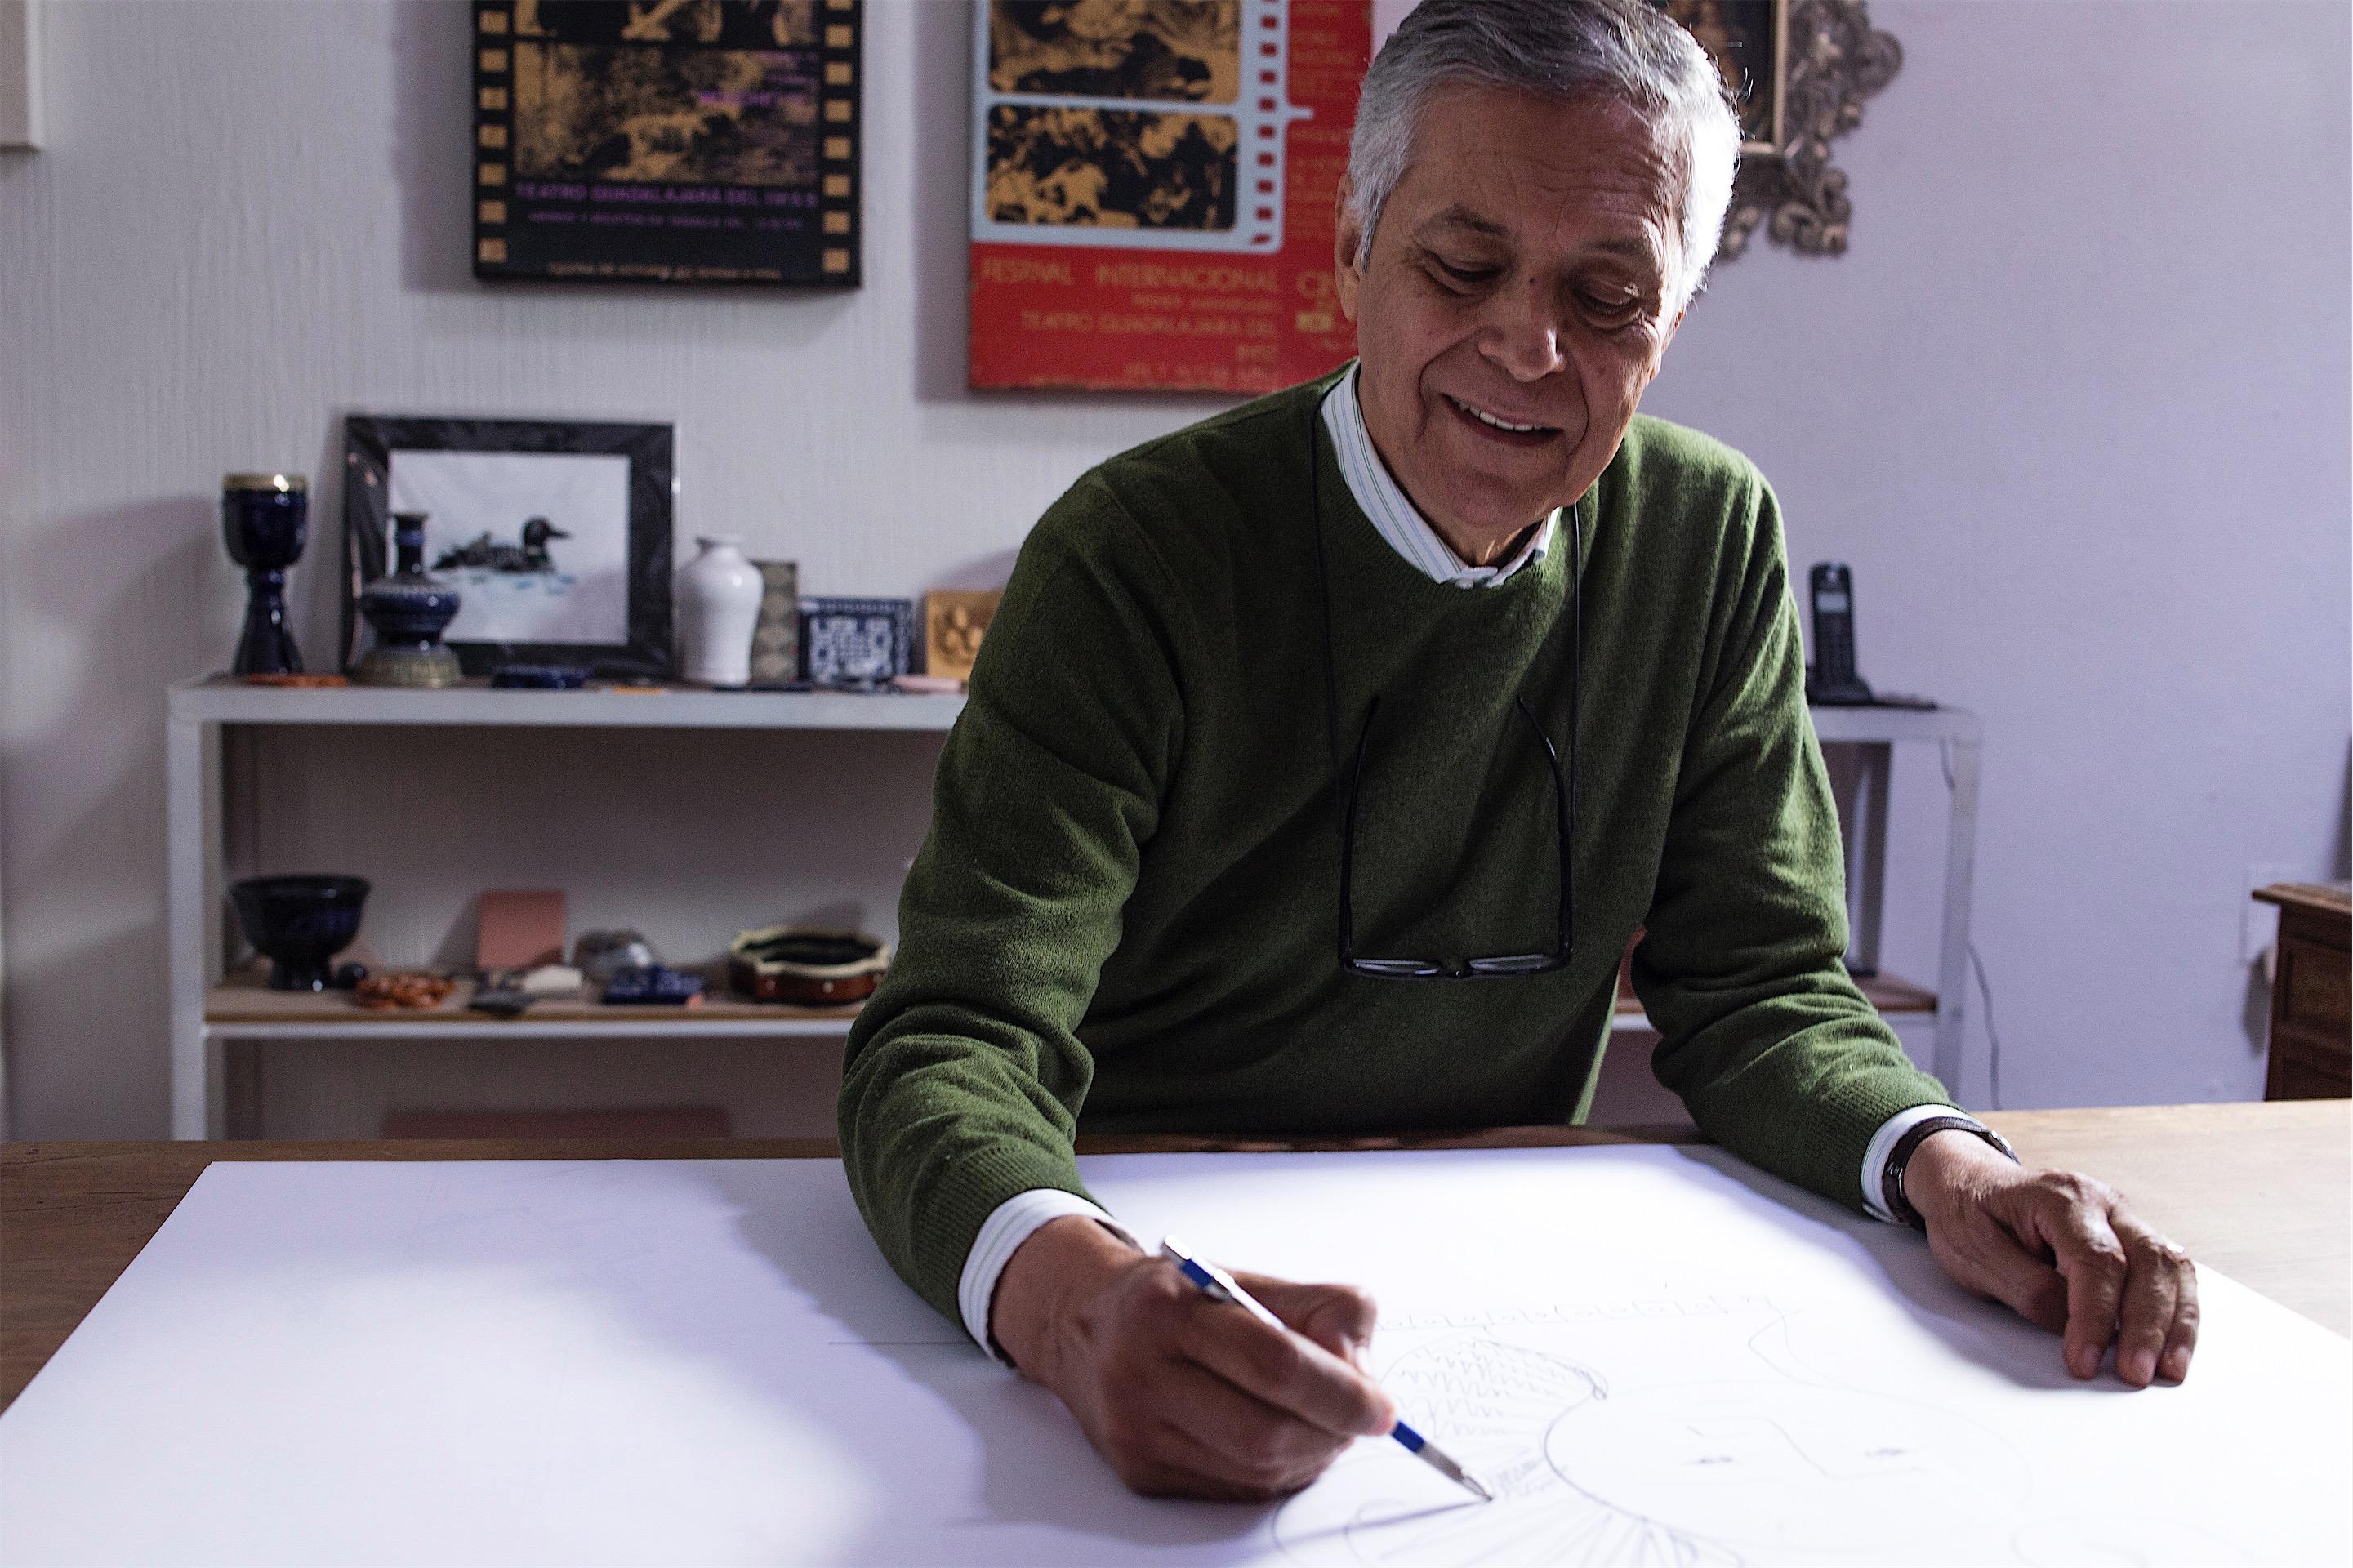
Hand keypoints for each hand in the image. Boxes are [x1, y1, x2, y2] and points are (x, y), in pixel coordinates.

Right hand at [990, 1215, 1397, 1499]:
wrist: (1082, 1324)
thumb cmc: (1175, 1300)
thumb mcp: (1243, 1276)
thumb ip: (1319, 1310)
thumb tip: (1362, 1375)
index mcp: (1169, 1308)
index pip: (1274, 1361)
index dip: (1341, 1391)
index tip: (1381, 1407)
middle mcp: (1141, 1372)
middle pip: (1264, 1432)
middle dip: (1331, 1434)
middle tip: (1360, 1420)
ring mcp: (1136, 1430)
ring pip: (1255, 1470)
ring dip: (1311, 1456)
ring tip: (1322, 1426)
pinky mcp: (1139, 1471)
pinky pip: (1234, 1489)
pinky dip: (1277, 1472)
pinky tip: (1283, 1442)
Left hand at [1903, 1131, 2198, 1386]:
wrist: (1967, 1183)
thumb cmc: (1968, 1213)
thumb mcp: (1974, 1251)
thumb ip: (2025, 1287)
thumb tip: (2069, 1323)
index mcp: (2061, 1197)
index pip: (2097, 1259)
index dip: (2095, 1315)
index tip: (2083, 1360)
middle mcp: (2104, 1202)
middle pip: (2148, 1261)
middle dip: (2147, 1325)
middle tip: (2134, 1374)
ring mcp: (2123, 1219)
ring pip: (2170, 1267)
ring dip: (2174, 1322)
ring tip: (2167, 1370)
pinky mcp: (2131, 1240)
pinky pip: (2168, 1274)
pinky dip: (2177, 1313)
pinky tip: (2172, 1348)